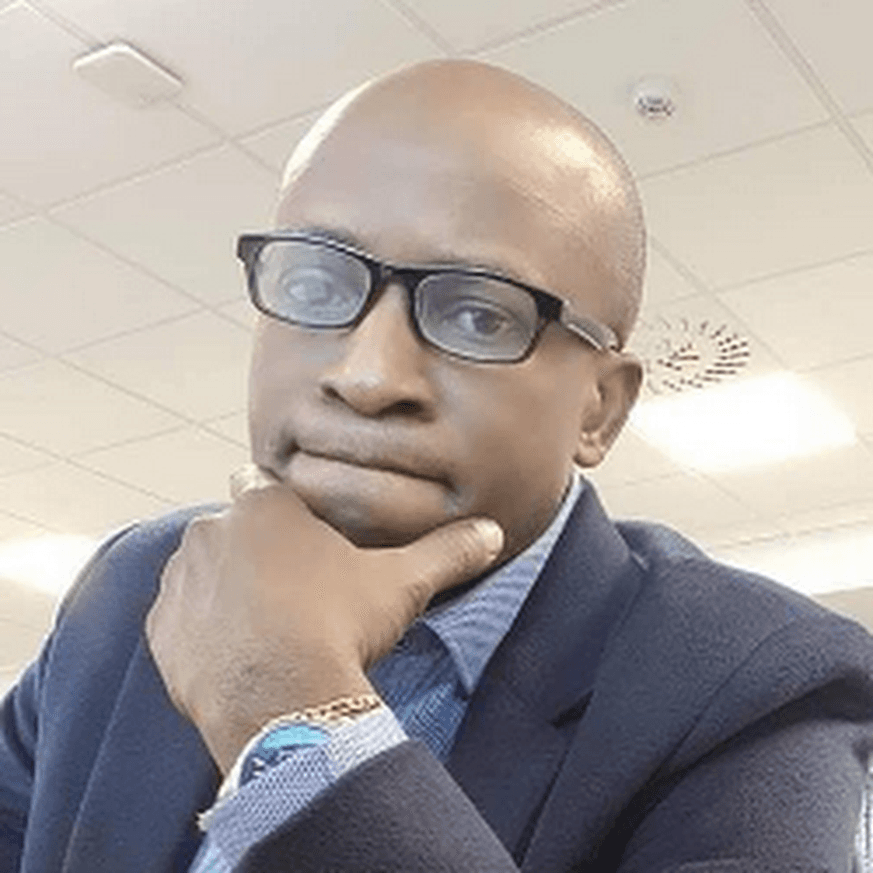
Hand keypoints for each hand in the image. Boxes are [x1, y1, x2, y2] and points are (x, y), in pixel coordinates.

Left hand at [145, 465, 503, 772]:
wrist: (283, 701)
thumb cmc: (339, 625)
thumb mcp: (401, 582)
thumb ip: (447, 551)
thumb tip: (493, 532)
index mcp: (264, 506)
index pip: (264, 488)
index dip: (285, 517)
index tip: (303, 549)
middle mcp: (210, 531)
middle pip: (234, 533)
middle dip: (256, 556)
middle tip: (293, 597)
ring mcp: (179, 582)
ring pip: (203, 574)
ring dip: (225, 591)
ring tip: (266, 631)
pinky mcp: (161, 631)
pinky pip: (179, 620)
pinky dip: (201, 632)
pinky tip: (238, 656)